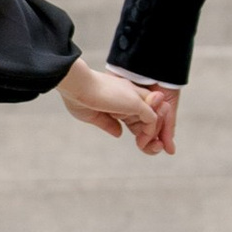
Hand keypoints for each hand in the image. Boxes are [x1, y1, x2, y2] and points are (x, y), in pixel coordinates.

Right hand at [58, 59, 176, 152]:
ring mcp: (134, 97)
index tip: (139, 142)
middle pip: (151, 112)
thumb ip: (108, 123)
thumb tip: (119, 133)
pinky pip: (153, 119)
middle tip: (150, 147)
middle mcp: (130, 93)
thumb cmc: (77, 97)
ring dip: (154, 134)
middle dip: (152, 131)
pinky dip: (151, 134)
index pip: (138, 111)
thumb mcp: (93, 115)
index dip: (140, 127)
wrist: (75, 84)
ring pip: (156, 115)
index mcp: (119, 95)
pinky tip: (142, 143)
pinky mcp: (136, 102)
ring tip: (147, 147)